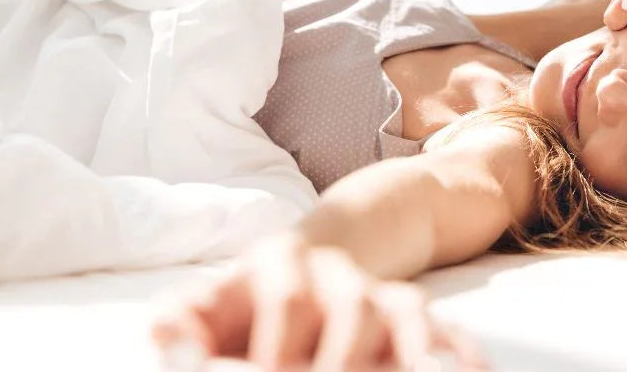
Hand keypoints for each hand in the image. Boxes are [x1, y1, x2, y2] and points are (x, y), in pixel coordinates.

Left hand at [151, 234, 488, 371]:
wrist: (306, 267)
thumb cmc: (243, 308)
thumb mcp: (207, 307)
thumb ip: (184, 325)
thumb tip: (169, 345)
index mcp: (278, 266)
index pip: (286, 298)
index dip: (278, 344)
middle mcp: (335, 274)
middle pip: (353, 310)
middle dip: (343, 360)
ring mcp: (379, 294)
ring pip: (405, 316)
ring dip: (408, 358)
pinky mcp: (413, 316)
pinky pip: (445, 333)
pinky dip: (457, 356)